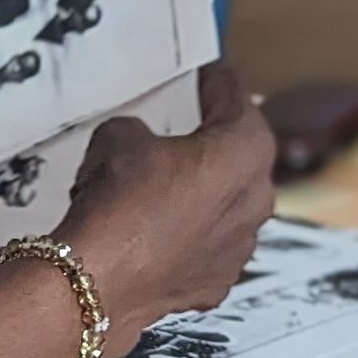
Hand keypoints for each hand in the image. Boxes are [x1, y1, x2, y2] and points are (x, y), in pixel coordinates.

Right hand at [54, 64, 276, 355]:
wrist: (102, 278)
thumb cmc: (120, 204)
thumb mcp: (117, 137)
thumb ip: (138, 131)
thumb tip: (137, 144)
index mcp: (243, 152)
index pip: (238, 104)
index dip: (219, 86)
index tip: (211, 76)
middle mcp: (255, 200)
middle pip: (242, 158)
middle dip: (216, 142)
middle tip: (189, 127)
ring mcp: (240, 246)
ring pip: (227, 206)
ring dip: (204, 193)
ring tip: (164, 183)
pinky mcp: (217, 281)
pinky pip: (208, 245)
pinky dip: (188, 234)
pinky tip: (155, 229)